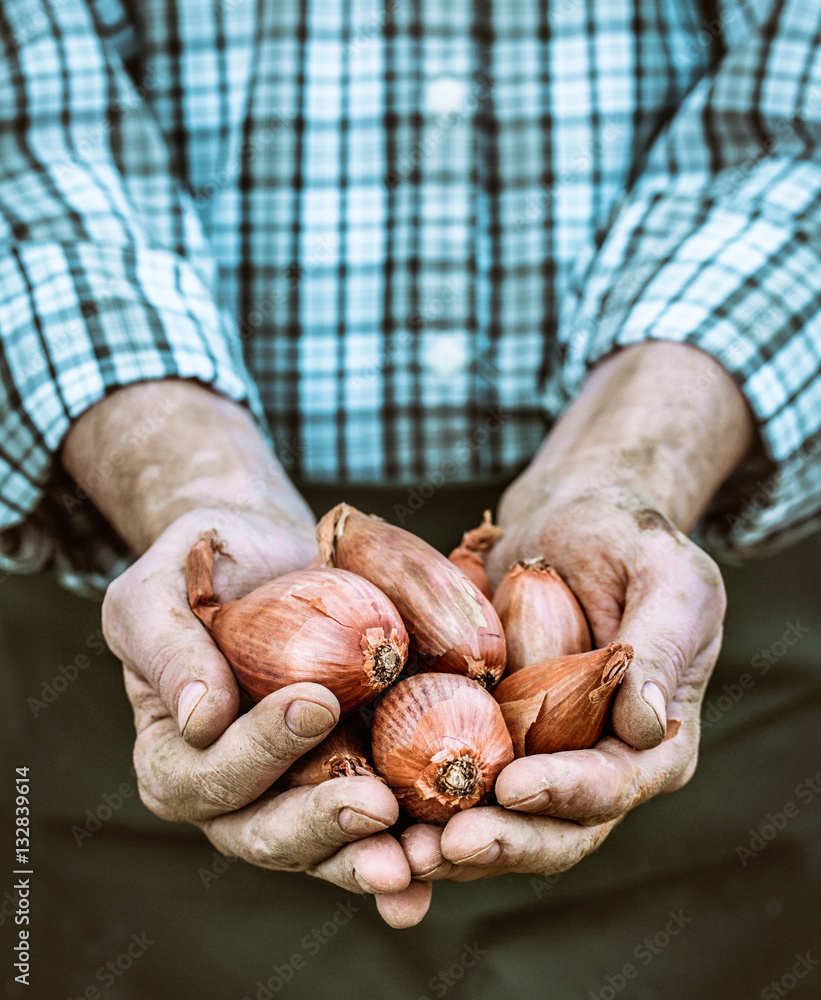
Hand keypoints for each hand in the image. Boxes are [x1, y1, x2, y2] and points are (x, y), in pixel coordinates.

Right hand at [103, 506, 428, 922]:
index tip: (316, 703)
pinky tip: (442, 851)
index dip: (258, 751)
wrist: (273, 552)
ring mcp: (296, 795)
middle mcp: (233, 794)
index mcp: (175, 758)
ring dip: (374, 858)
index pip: (207, 775)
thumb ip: (166, 649)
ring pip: (328, 849)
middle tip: (377, 807)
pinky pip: (378, 827)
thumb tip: (199, 718)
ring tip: (420, 856)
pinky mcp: (353, 780)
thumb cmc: (204, 565)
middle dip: (323, 825)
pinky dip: (409, 843)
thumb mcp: (159, 590)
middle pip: (268, 834)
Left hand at [402, 485, 724, 881]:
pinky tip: (373, 809)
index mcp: (653, 741)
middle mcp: (594, 764)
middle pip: (555, 829)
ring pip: (497, 823)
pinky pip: (452, 781)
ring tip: (401, 854)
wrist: (563, 521)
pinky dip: (417, 807)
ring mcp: (534, 756)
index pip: (615, 784)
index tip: (513, 788)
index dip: (567, 793)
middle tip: (446, 847)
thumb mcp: (669, 577)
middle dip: (503, 842)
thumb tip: (647, 728)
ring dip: (452, 847)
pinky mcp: (483, 737)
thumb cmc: (627, 538)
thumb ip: (663, 646)